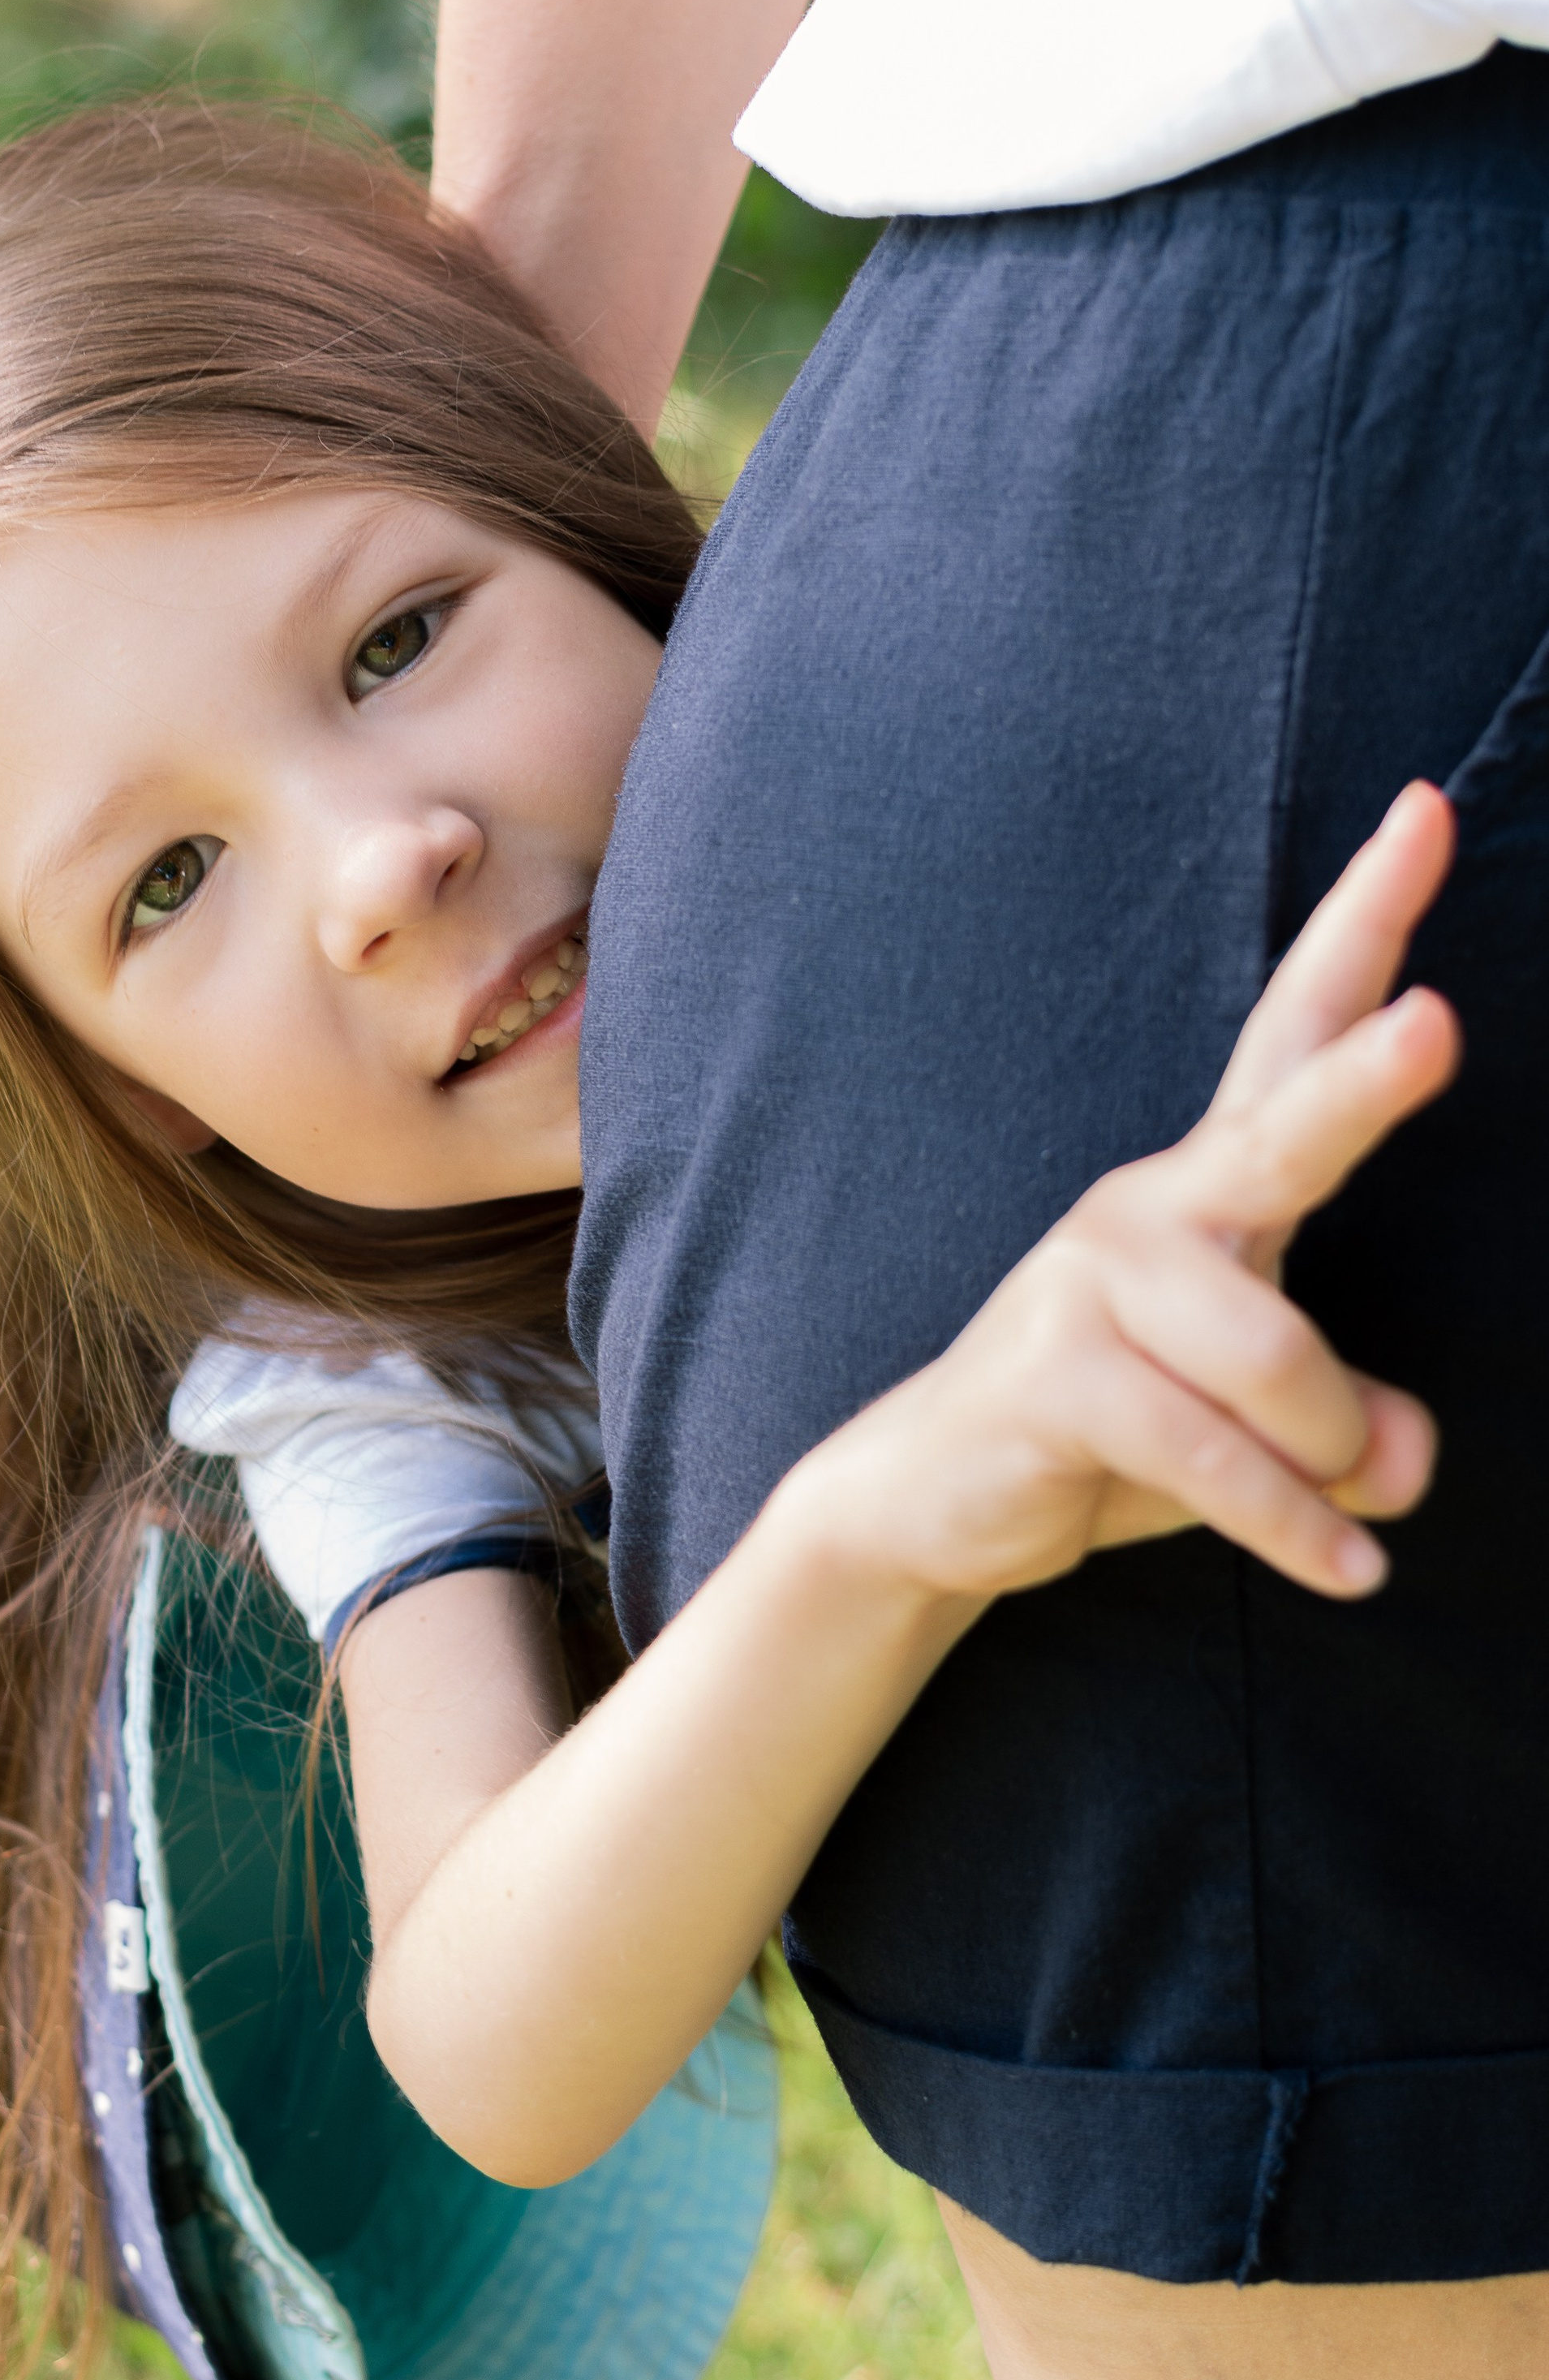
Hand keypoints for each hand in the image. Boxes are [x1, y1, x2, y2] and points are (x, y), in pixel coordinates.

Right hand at [789, 784, 1459, 1611]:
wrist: (936, 1497)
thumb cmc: (1120, 1433)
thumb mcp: (1266, 1431)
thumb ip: (1351, 1428)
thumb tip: (1401, 1457)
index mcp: (1213, 1187)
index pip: (1297, 1031)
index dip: (1368, 923)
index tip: (1428, 808)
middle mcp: (1156, 1207)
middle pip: (1283, 1130)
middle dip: (1368, 1081)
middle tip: (1443, 1026)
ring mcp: (1096, 1282)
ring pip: (1280, 1366)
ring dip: (1330, 1462)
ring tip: (1343, 1519)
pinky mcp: (1058, 1373)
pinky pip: (1217, 1455)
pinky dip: (1293, 1526)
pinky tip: (1343, 1571)